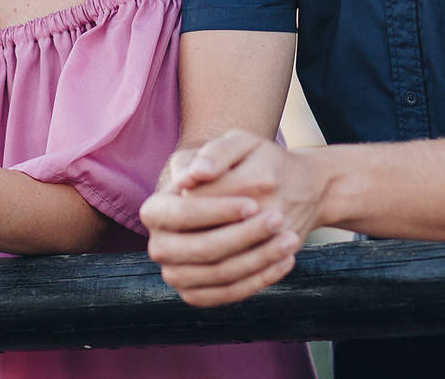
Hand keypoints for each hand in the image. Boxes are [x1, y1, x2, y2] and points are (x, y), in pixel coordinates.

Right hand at [140, 129, 324, 305]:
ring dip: (258, 259)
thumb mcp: (228, 149)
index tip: (253, 204)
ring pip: (219, 274)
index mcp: (154, 210)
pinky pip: (228, 294)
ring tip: (290, 239)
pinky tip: (284, 261)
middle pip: (201, 249)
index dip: (218, 211)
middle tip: (278, 220)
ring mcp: (176, 274)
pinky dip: (259, 280)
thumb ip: (213, 153)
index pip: (183, 214)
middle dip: (242, 237)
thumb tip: (196, 174)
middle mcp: (159, 246)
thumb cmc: (234, 169)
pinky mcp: (196, 294)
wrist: (244, 198)